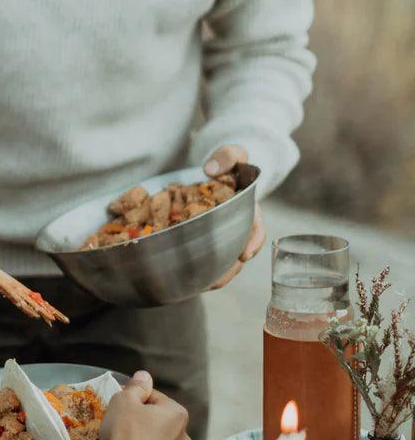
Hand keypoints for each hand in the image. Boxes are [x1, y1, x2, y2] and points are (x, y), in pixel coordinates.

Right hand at [100, 371, 191, 439]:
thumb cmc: (123, 433)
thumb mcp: (124, 400)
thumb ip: (137, 386)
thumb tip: (145, 376)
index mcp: (178, 415)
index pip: (154, 398)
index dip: (135, 399)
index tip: (121, 405)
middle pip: (160, 423)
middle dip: (144, 422)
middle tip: (122, 426)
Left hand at [203, 145, 265, 288]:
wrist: (216, 170)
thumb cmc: (227, 163)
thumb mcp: (231, 154)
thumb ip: (226, 156)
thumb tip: (210, 170)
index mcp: (249, 211)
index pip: (257, 231)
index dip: (253, 243)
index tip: (245, 254)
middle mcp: (238, 228)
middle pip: (238, 254)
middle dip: (230, 270)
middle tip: (215, 281)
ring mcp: (223, 236)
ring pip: (223, 261)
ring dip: (214, 275)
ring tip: (199, 285)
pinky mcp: (205, 240)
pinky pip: (204, 257)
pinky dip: (197, 268)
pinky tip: (183, 278)